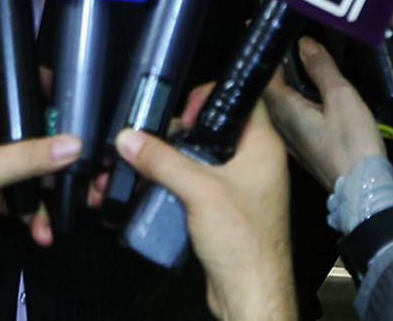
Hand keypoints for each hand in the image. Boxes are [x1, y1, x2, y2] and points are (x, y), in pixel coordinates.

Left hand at [0, 75, 82, 320]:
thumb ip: (27, 157)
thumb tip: (74, 143)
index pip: (1, 81)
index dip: (29, 78)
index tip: (66, 86)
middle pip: (24, 126)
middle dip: (53, 142)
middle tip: (85, 153)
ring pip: (29, 166)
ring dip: (48, 185)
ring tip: (72, 200)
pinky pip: (23, 197)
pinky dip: (35, 212)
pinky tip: (42, 230)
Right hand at [113, 101, 297, 320]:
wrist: (250, 294)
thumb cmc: (244, 243)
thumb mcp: (200, 191)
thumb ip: (163, 161)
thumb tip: (130, 138)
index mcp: (262, 148)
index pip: (243, 100)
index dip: (212, 97)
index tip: (184, 111)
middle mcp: (253, 163)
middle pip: (212, 130)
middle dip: (177, 133)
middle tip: (155, 140)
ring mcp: (237, 188)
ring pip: (198, 159)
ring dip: (168, 161)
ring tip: (139, 163)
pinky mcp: (221, 210)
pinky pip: (193, 185)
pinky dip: (171, 184)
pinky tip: (148, 187)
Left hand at [263, 36, 386, 190]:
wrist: (364, 190)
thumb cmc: (351, 142)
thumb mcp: (340, 97)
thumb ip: (320, 68)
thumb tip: (302, 43)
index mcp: (282, 109)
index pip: (264, 74)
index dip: (264, 52)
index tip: (265, 30)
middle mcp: (279, 124)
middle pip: (270, 88)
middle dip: (276, 65)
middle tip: (284, 40)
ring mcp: (290, 139)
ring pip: (282, 103)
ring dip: (287, 82)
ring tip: (299, 60)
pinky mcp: (304, 148)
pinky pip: (293, 116)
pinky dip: (297, 99)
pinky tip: (312, 93)